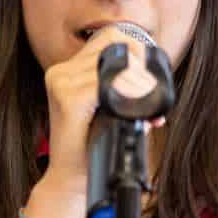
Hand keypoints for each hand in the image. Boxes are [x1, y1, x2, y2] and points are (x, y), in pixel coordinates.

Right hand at [39, 27, 160, 194]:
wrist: (70, 180)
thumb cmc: (91, 146)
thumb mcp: (107, 110)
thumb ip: (122, 90)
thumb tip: (156, 83)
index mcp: (67, 71)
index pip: (108, 37)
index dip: (134, 47)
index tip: (148, 72)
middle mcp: (60, 72)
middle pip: (112, 42)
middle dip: (139, 65)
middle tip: (150, 91)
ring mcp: (61, 83)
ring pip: (111, 64)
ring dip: (136, 84)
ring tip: (145, 109)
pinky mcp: (67, 100)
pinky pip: (103, 85)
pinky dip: (124, 97)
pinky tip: (129, 113)